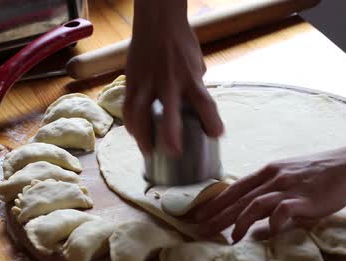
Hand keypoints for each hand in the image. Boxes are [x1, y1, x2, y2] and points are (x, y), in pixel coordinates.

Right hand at [123, 0, 223, 154]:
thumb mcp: (196, 65)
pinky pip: (128, 107)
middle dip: (171, 135)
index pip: (205, 102)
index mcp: (191, 77)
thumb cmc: (181, 43)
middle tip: (173, 153)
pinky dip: (131, 123)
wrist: (158, 21)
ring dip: (143, 135)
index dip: (212, 121)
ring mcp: (148, 82)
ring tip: (147, 151)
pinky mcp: (132, 81)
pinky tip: (135, 133)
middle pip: (170, 112)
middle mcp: (170, 82)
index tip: (216, 135)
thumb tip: (198, 109)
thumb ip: (196, 87)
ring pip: (141, 113)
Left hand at [195, 148, 345, 241]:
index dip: (215, 202)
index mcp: (268, 171)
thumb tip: (255, 217)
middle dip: (217, 215)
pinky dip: (270, 222)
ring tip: (229, 238)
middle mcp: (273, 176)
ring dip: (238, 222)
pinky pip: (281, 210)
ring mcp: (288, 186)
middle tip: (200, 230)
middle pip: (239, 198)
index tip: (199, 215)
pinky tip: (261, 234)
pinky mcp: (304, 197)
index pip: (234, 188)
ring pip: (254, 204)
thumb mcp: (290, 177)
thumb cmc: (321, 173)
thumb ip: (271, 193)